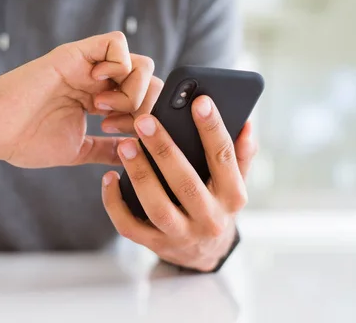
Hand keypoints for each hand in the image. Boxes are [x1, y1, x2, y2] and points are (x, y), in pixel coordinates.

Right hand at [0, 32, 158, 167]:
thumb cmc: (25, 139)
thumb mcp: (77, 149)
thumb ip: (104, 149)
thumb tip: (130, 157)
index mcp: (100, 99)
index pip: (144, 99)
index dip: (145, 119)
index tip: (123, 137)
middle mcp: (98, 80)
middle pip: (149, 80)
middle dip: (144, 106)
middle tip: (117, 125)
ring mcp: (89, 65)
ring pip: (140, 62)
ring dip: (132, 90)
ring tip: (103, 108)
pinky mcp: (76, 53)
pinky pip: (117, 43)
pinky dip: (118, 67)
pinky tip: (97, 89)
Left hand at [101, 96, 256, 271]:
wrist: (205, 254)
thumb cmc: (218, 204)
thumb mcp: (235, 182)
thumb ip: (240, 154)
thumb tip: (247, 123)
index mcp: (233, 197)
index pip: (224, 159)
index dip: (213, 129)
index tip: (200, 101)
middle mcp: (210, 218)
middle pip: (186, 183)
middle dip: (164, 150)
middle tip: (144, 120)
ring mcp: (181, 235)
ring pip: (157, 207)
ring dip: (140, 174)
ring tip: (124, 145)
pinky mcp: (155, 244)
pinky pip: (130, 226)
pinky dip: (115, 203)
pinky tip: (109, 178)